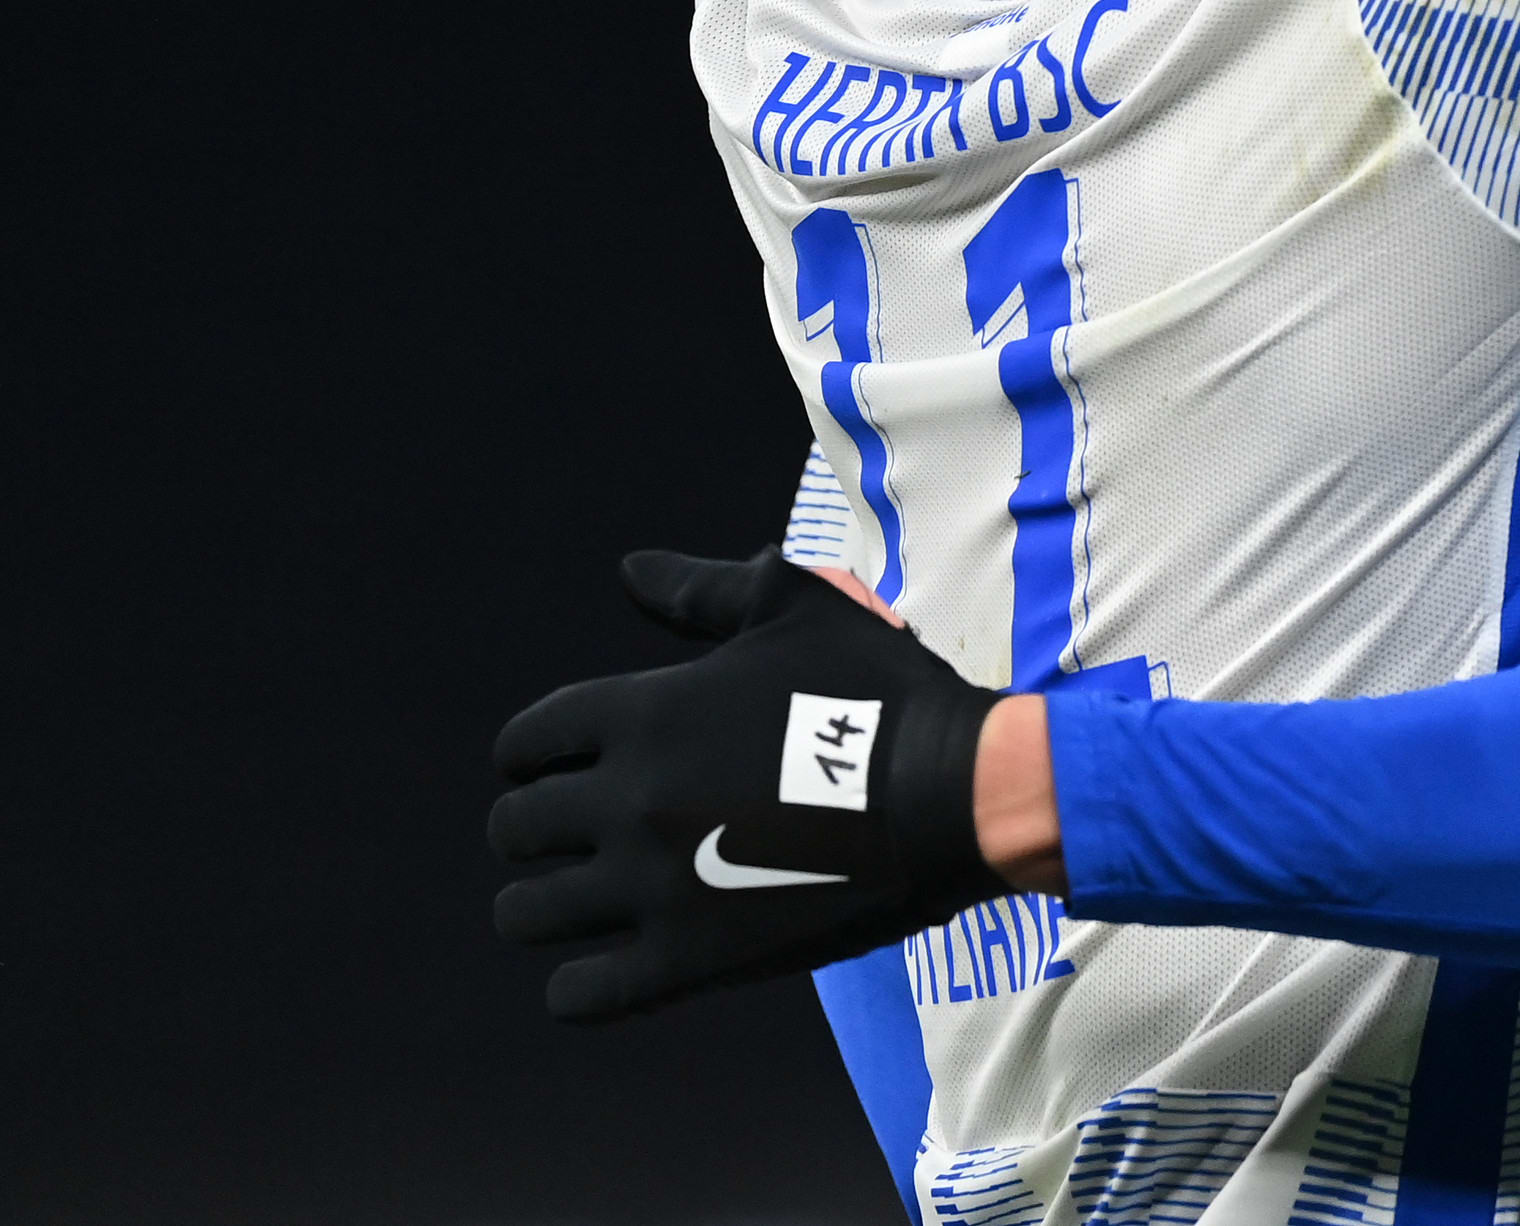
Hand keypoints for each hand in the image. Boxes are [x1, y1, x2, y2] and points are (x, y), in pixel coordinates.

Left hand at [491, 549, 1003, 1023]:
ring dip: (542, 905)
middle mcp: (627, 798)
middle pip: (515, 828)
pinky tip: (606, 967)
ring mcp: (651, 886)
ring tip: (581, 901)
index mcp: (643, 712)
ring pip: (526, 913)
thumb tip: (628, 572)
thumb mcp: (798, 609)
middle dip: (535, 827)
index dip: (531, 755)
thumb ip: (702, 591)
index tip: (556, 766)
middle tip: (581, 832)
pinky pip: (579, 995)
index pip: (526, 742)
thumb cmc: (880, 691)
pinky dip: (578, 986)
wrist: (956, 792)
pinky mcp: (687, 961)